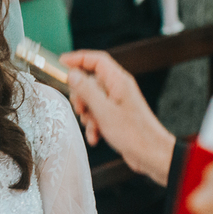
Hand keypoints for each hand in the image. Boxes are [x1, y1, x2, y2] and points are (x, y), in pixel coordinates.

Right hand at [61, 52, 175, 184]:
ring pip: (91, 100)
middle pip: (90, 81)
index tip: (60, 63)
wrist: (151, 155)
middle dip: (80, 96)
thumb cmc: (133, 133)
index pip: (96, 60)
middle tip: (80, 109)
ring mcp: (117, 102)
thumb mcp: (104, 111)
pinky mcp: (116, 116)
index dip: (78, 58)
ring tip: (92, 126)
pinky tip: (95, 137)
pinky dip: (93, 125)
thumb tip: (72, 74)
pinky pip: (97, 114)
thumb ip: (86, 91)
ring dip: (87, 114)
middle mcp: (118, 88)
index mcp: (118, 81)